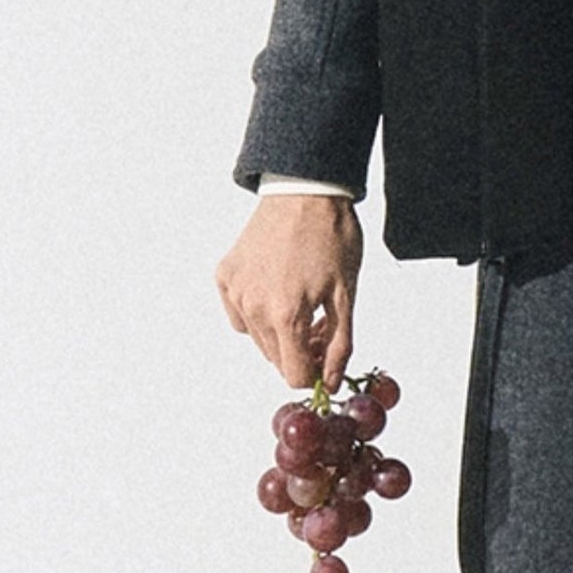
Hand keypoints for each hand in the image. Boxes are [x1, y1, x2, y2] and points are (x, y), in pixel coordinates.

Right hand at [215, 192, 363, 388]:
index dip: (315, 371)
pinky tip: (276, 287)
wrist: (305, 190)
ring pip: (257, 338)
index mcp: (286, 315)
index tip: (326, 353)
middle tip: (320, 322)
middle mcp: (253, 307)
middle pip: (275, 359)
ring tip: (302, 301)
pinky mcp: (225, 275)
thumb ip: (339, 344)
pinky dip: (256, 311)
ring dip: (279, 332)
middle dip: (300, 351)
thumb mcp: (347, 293)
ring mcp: (235, 291)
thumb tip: (330, 381)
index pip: (294, 375)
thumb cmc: (332, 236)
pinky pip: (239, 313)